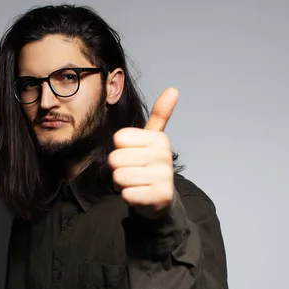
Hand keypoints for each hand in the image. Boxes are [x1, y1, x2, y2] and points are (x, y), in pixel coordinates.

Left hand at [108, 87, 178, 218]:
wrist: (160, 199)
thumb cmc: (149, 166)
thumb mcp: (153, 139)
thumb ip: (160, 115)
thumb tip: (173, 89)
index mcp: (159, 138)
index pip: (118, 139)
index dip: (119, 150)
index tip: (133, 156)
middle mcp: (163, 155)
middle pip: (115, 159)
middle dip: (118, 169)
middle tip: (134, 172)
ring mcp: (163, 177)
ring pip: (119, 177)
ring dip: (122, 184)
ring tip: (136, 183)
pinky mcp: (160, 197)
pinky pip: (127, 195)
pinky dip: (128, 197)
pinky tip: (140, 195)